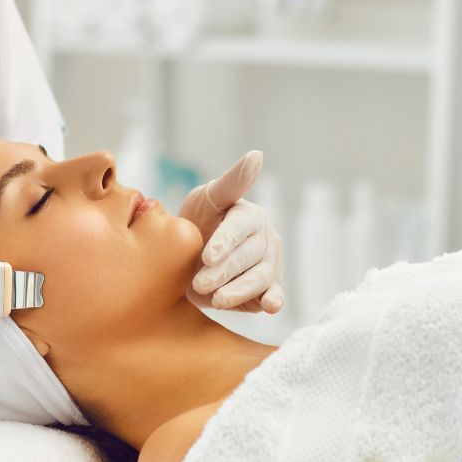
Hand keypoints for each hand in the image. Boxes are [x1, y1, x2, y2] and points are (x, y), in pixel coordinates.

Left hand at [178, 151, 284, 313]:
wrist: (188, 261)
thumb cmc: (198, 222)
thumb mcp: (207, 199)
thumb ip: (232, 181)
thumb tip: (258, 154)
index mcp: (250, 215)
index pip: (239, 228)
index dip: (224, 242)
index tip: (207, 256)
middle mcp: (265, 239)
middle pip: (247, 256)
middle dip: (223, 271)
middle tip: (199, 284)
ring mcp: (269, 265)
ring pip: (259, 278)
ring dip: (238, 290)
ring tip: (216, 300)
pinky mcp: (268, 288)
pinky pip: (274, 295)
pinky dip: (273, 301)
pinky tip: (268, 306)